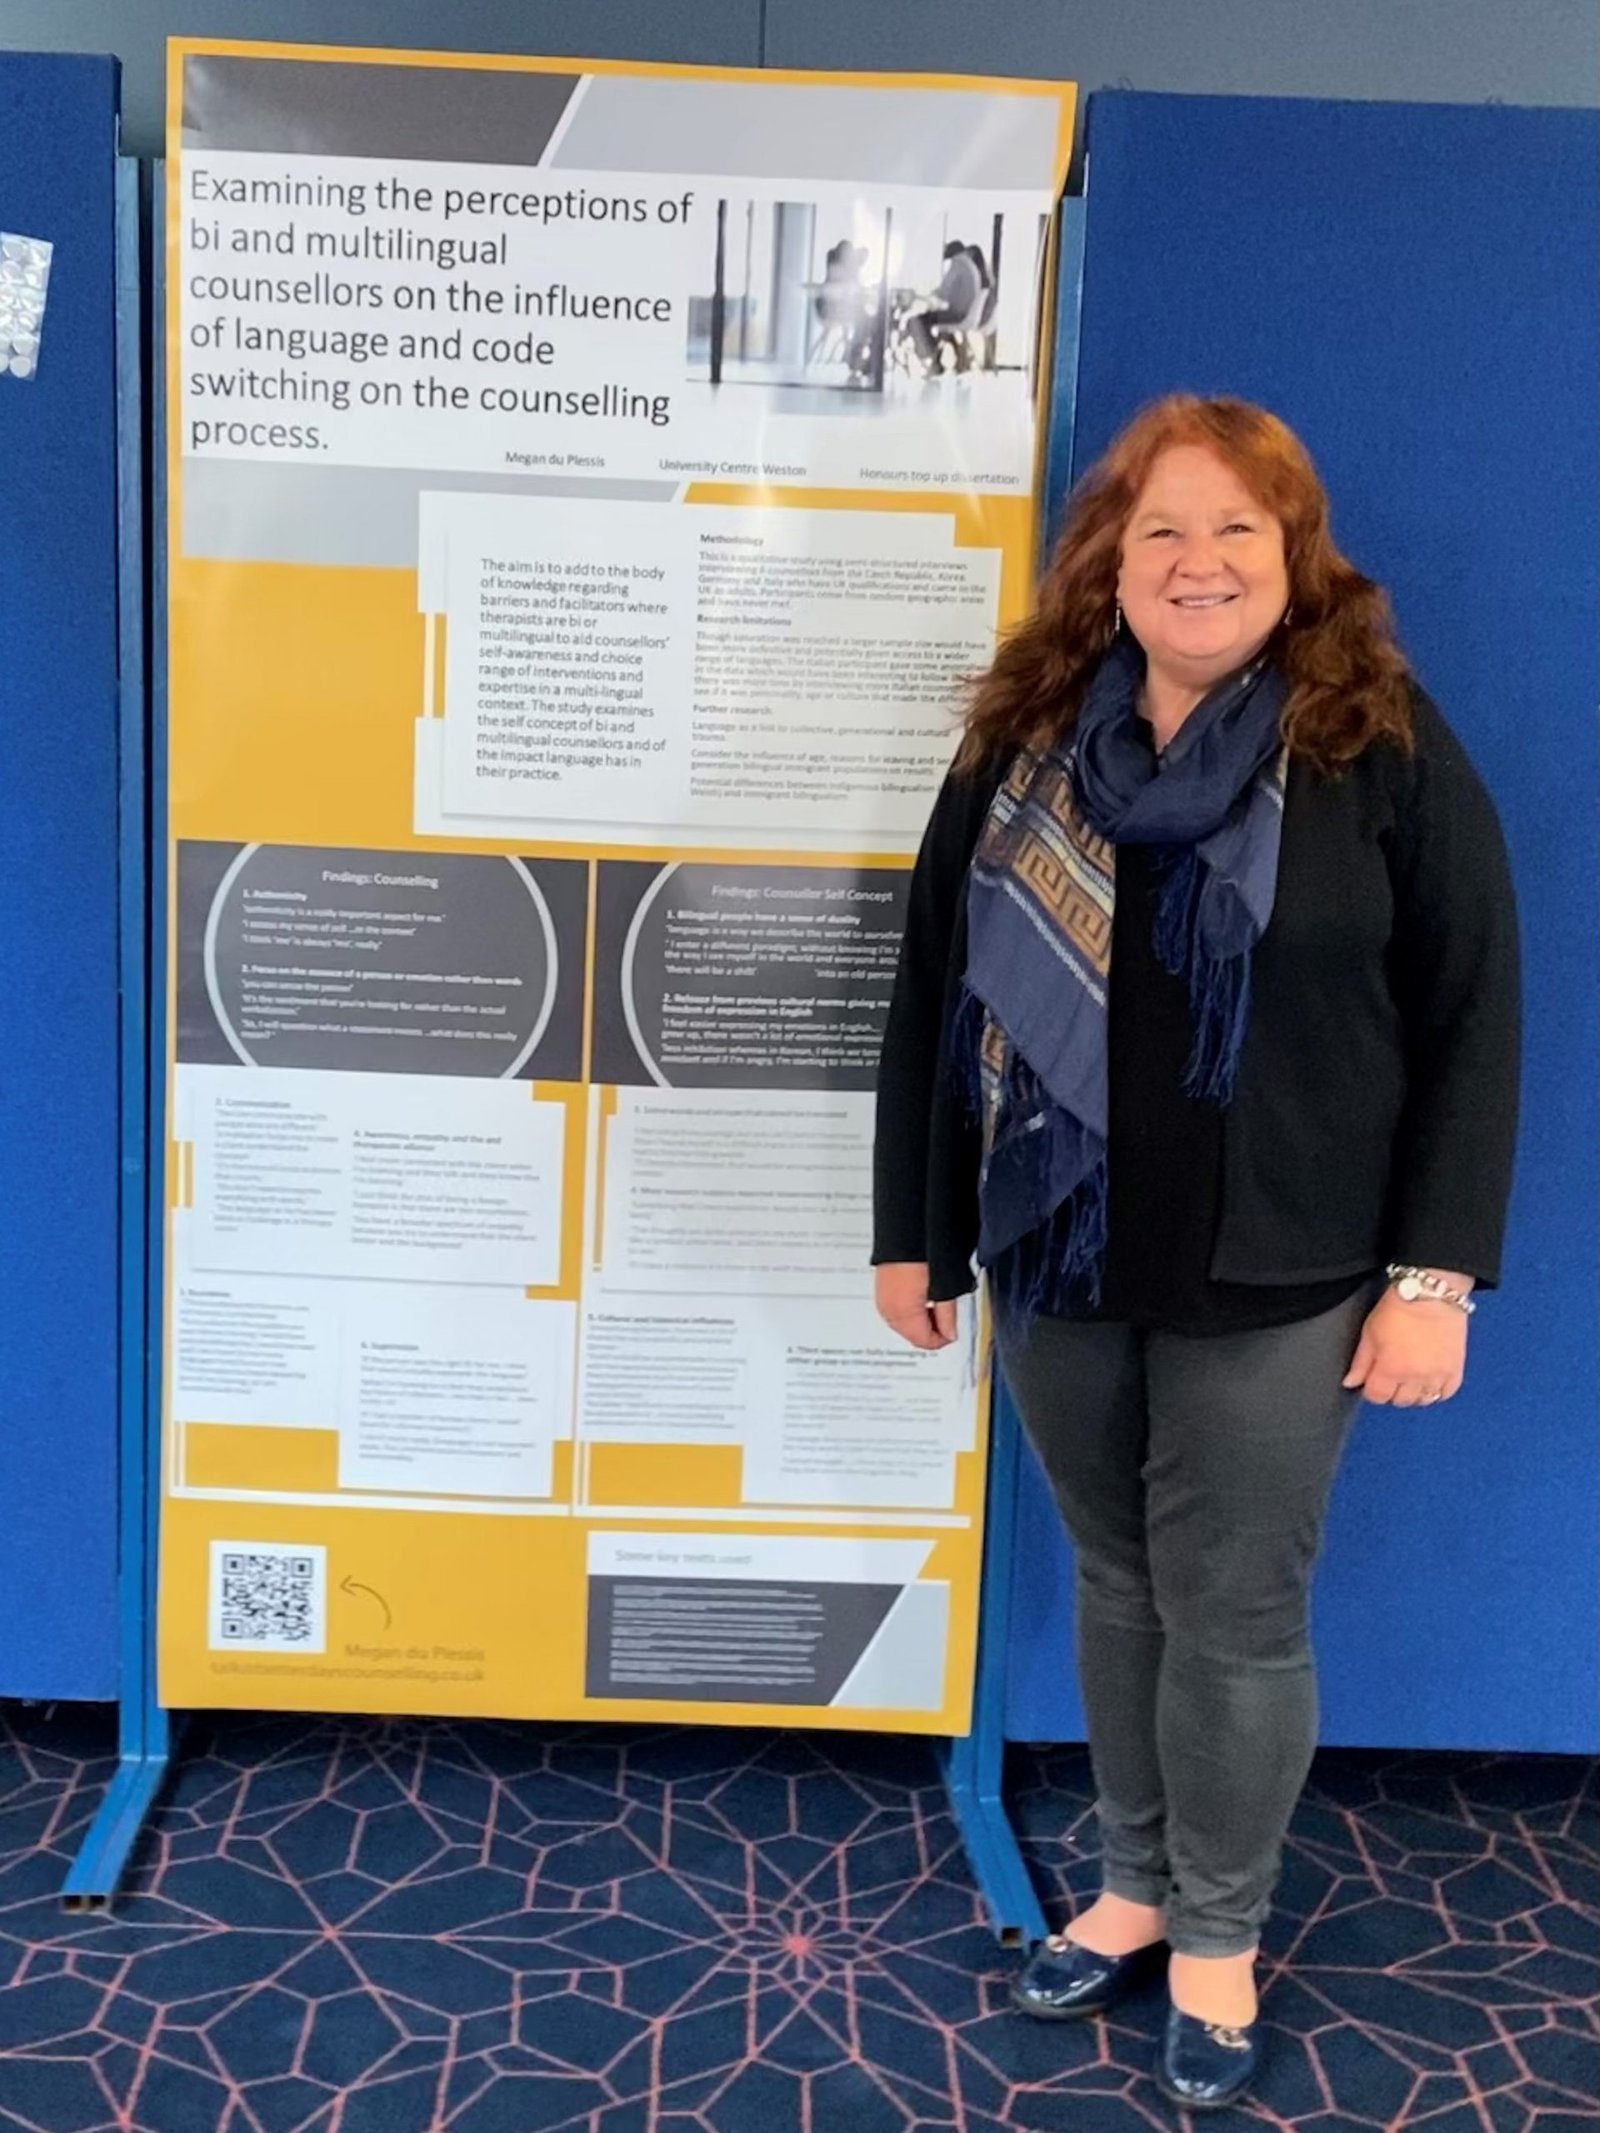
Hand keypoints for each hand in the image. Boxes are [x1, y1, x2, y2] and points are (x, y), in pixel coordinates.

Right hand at [875, 1262, 957, 1350]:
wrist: (904, 1233)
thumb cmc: (921, 1255)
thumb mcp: (943, 1289)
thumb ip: (948, 1317)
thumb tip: (950, 1333)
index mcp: (903, 1314)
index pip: (924, 1342)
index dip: (943, 1340)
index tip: (952, 1332)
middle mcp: (888, 1311)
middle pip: (913, 1336)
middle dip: (931, 1331)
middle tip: (946, 1318)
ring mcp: (882, 1302)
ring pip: (904, 1326)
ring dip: (920, 1321)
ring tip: (935, 1304)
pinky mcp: (880, 1292)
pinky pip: (895, 1313)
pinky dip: (909, 1311)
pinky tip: (920, 1297)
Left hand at [1342, 1288, 1467, 1406]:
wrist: (1430, 1294)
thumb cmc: (1399, 1308)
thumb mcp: (1370, 1332)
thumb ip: (1360, 1362)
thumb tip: (1351, 1383)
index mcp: (1390, 1369)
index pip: (1377, 1396)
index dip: (1372, 1390)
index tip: (1374, 1381)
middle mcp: (1415, 1377)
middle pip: (1400, 1401)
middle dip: (1392, 1391)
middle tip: (1392, 1376)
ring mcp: (1437, 1374)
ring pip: (1423, 1400)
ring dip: (1414, 1393)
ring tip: (1411, 1378)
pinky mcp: (1455, 1369)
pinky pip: (1446, 1393)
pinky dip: (1437, 1391)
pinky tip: (1430, 1380)